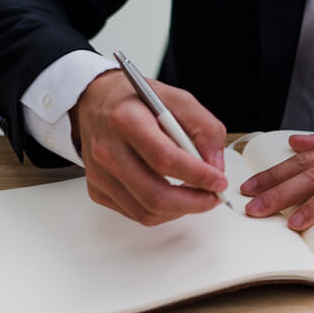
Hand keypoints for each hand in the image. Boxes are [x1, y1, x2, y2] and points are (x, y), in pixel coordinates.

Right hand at [72, 70, 228, 225]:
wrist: (94, 103)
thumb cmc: (136, 101)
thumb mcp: (177, 99)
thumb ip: (204, 128)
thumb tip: (216, 166)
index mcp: (126, 120)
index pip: (165, 159)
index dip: (198, 176)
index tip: (219, 182)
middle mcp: (107, 149)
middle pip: (154, 194)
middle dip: (193, 203)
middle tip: (212, 197)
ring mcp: (99, 173)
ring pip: (146, 212)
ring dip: (179, 210)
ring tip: (196, 196)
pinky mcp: (97, 189)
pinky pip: (135, 213)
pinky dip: (161, 211)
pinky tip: (172, 195)